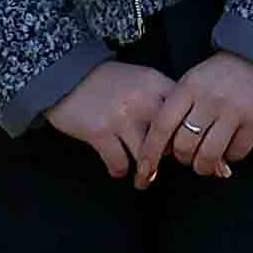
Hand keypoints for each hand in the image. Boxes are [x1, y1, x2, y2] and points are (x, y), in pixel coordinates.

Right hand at [39, 62, 174, 182]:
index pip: (184, 113)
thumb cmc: (104, 80)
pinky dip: (119, 170)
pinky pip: (120, 162)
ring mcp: (121, 117)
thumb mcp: (139, 78)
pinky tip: (118, 169)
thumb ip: (159, 96)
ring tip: (144, 177)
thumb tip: (179, 125)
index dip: (186, 133)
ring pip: (146, 155)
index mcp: (155, 83)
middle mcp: (142, 100)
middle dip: (167, 155)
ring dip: (146, 171)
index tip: (182, 145)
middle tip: (162, 164)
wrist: (65, 74)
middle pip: (170, 138)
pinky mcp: (100, 132)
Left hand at [153, 54, 252, 171]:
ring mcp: (234, 112)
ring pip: (209, 155)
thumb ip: (180, 105)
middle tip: (187, 158)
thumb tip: (164, 141)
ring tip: (205, 164)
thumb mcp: (195, 79)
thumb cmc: (225, 71)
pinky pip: (236, 152)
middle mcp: (209, 100)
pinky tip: (229, 150)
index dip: (151, 152)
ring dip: (204, 166)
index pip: (162, 126)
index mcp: (188, 88)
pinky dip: (230, 158)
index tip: (146, 168)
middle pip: (185, 146)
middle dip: (183, 159)